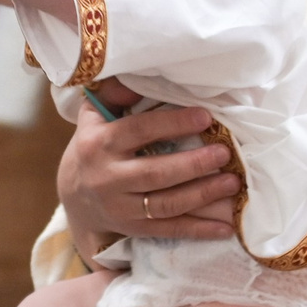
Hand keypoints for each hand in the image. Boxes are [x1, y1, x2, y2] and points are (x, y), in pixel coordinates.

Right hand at [57, 101, 240, 255]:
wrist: (73, 196)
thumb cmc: (95, 147)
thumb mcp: (94, 117)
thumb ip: (115, 96)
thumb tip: (138, 76)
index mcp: (99, 144)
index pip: (138, 131)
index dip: (173, 124)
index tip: (206, 117)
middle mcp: (107, 178)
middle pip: (155, 173)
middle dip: (194, 164)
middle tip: (225, 153)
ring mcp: (120, 207)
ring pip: (165, 204)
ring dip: (202, 195)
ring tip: (232, 183)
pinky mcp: (133, 229)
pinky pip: (169, 230)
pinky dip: (198, 230)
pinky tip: (225, 227)